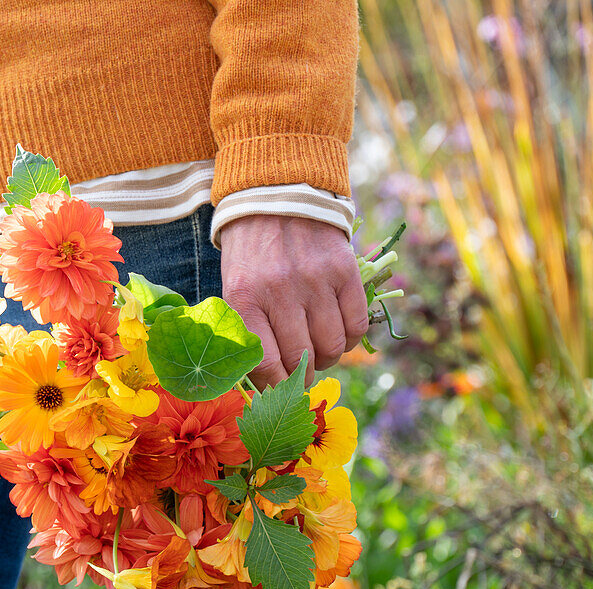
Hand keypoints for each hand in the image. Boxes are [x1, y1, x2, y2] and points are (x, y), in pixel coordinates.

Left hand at [220, 215, 367, 388]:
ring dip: (327, 358)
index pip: (265, 363)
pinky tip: (338, 332)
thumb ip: (250, 330)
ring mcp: (315, 281)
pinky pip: (356, 324)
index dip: (275, 386)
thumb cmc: (251, 253)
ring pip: (332, 346)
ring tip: (319, 351)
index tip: (279, 389)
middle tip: (301, 373)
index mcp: (245, 298)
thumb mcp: (235, 287)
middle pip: (301, 359)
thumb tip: (267, 381)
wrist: (276, 196)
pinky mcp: (344, 271)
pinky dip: (350, 338)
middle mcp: (280, 291)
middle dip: (301, 375)